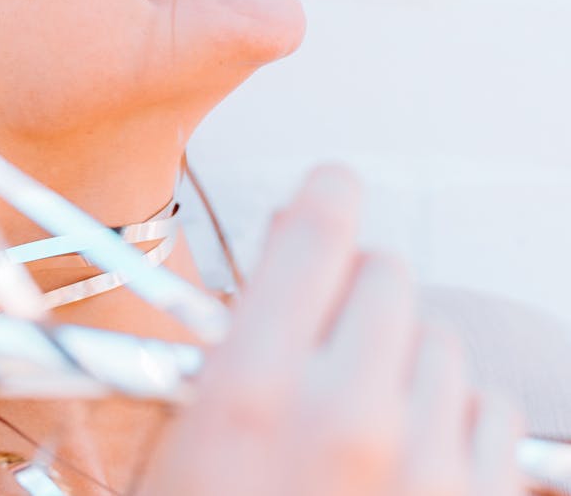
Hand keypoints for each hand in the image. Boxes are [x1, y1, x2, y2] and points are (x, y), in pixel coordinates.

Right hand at [139, 166, 524, 495]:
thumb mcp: (176, 454)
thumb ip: (229, 347)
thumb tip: (284, 256)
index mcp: (252, 396)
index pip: (319, 227)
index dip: (323, 197)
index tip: (324, 197)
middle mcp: (350, 420)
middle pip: (387, 273)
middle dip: (353, 292)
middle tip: (320, 340)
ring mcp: (427, 471)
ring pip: (441, 340)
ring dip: (403, 358)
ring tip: (360, 419)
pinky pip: (489, 408)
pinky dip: (454, 416)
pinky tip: (409, 458)